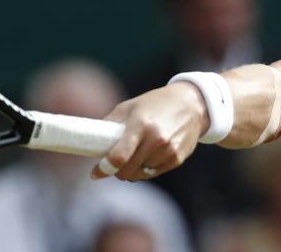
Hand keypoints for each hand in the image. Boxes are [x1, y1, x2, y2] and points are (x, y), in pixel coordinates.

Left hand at [91, 82, 209, 180]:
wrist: (192, 105)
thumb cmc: (154, 104)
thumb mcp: (129, 107)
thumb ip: (109, 124)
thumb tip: (89, 142)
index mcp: (141, 124)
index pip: (119, 156)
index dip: (104, 168)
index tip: (95, 173)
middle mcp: (156, 139)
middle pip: (127, 171)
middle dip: (115, 170)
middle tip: (113, 162)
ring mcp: (168, 151)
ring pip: (139, 175)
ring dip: (131, 170)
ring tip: (133, 155)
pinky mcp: (176, 159)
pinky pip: (152, 174)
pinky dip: (145, 170)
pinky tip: (147, 155)